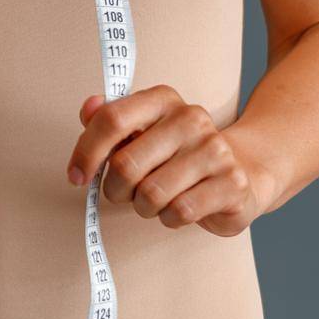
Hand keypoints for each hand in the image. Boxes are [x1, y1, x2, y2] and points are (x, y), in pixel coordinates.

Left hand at [65, 84, 278, 236]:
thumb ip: (108, 120)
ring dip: (143, 206)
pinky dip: (169, 218)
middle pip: (126, 164)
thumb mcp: (141, 131)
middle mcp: (191, 118)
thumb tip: (88, 107)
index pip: (112, 119)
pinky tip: (177, 207)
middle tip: (122, 193)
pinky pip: (179, 212)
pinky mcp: (232, 184)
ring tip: (153, 200)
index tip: (76, 176)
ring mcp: (216, 150)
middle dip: (114, 189)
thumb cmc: (176, 154)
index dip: (86, 152)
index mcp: (162, 100)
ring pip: (151, 194)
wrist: (242, 170)